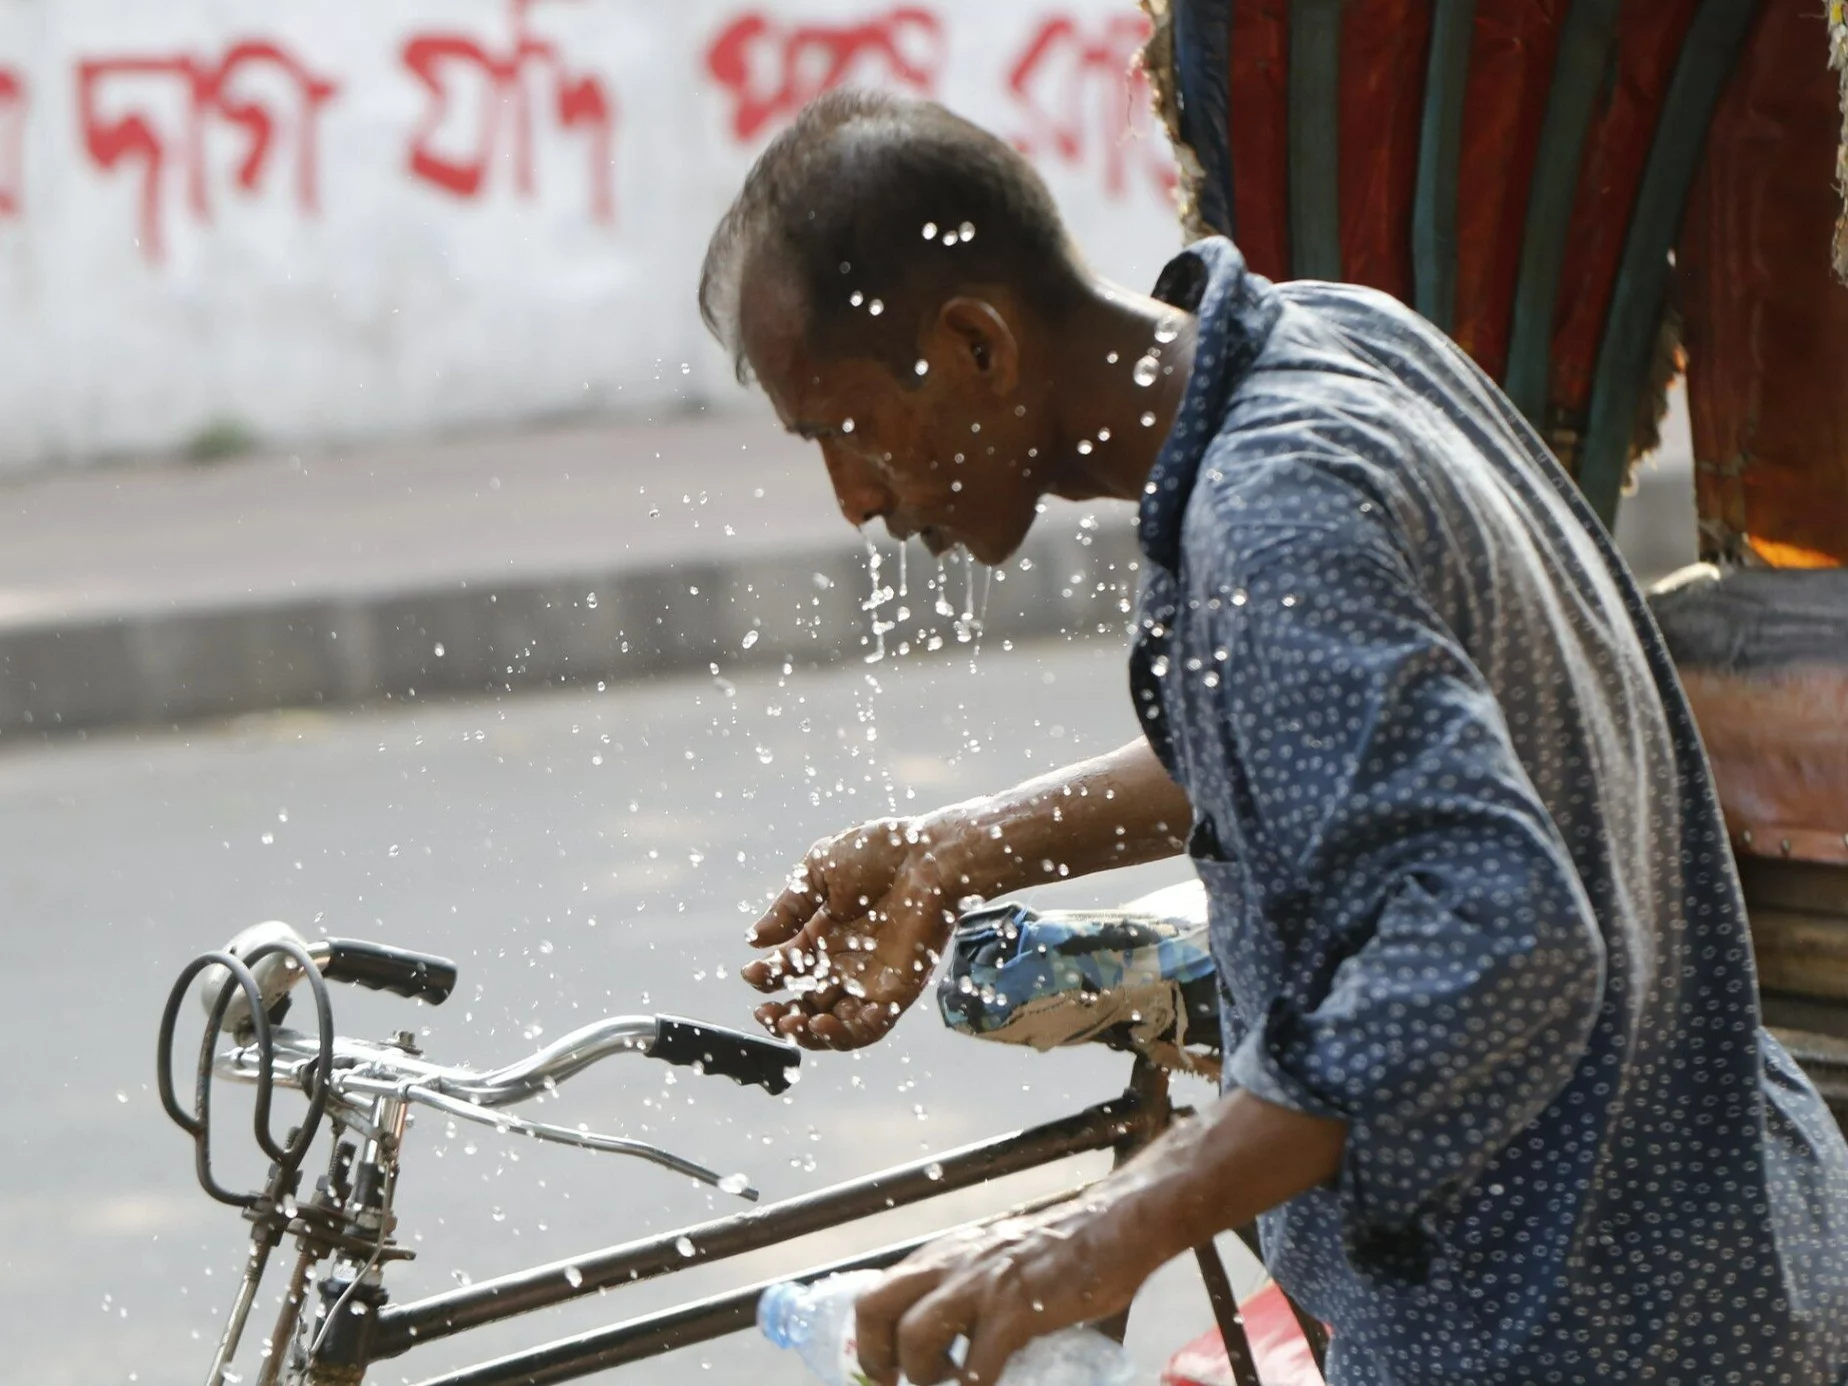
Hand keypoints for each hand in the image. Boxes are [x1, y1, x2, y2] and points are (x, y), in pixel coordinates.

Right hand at [743, 815, 962, 1048]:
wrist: (927, 855)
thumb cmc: (878, 852)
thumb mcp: (819, 872)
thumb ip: (788, 909)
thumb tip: (754, 940)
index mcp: (824, 935)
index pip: (789, 970)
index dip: (767, 978)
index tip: (751, 974)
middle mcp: (845, 963)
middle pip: (807, 1005)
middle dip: (781, 1016)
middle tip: (764, 1014)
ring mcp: (871, 980)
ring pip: (834, 1025)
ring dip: (806, 1034)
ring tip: (787, 1024)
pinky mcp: (896, 992)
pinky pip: (868, 1027)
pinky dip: (842, 1035)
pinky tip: (818, 1025)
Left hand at [852, 1195, 1161, 1384]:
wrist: (1115, 1225)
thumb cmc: (1063, 1247)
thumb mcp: (999, 1257)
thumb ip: (975, 1292)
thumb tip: (968, 1345)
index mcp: (944, 1255)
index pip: (878, 1291)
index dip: (867, 1339)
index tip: (880, 1371)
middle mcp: (952, 1264)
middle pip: (876, 1306)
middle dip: (874, 1357)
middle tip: (892, 1384)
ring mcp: (981, 1285)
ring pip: (915, 1336)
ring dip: (923, 1375)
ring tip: (948, 1382)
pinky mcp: (1016, 1310)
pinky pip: (977, 1367)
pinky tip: (994, 1384)